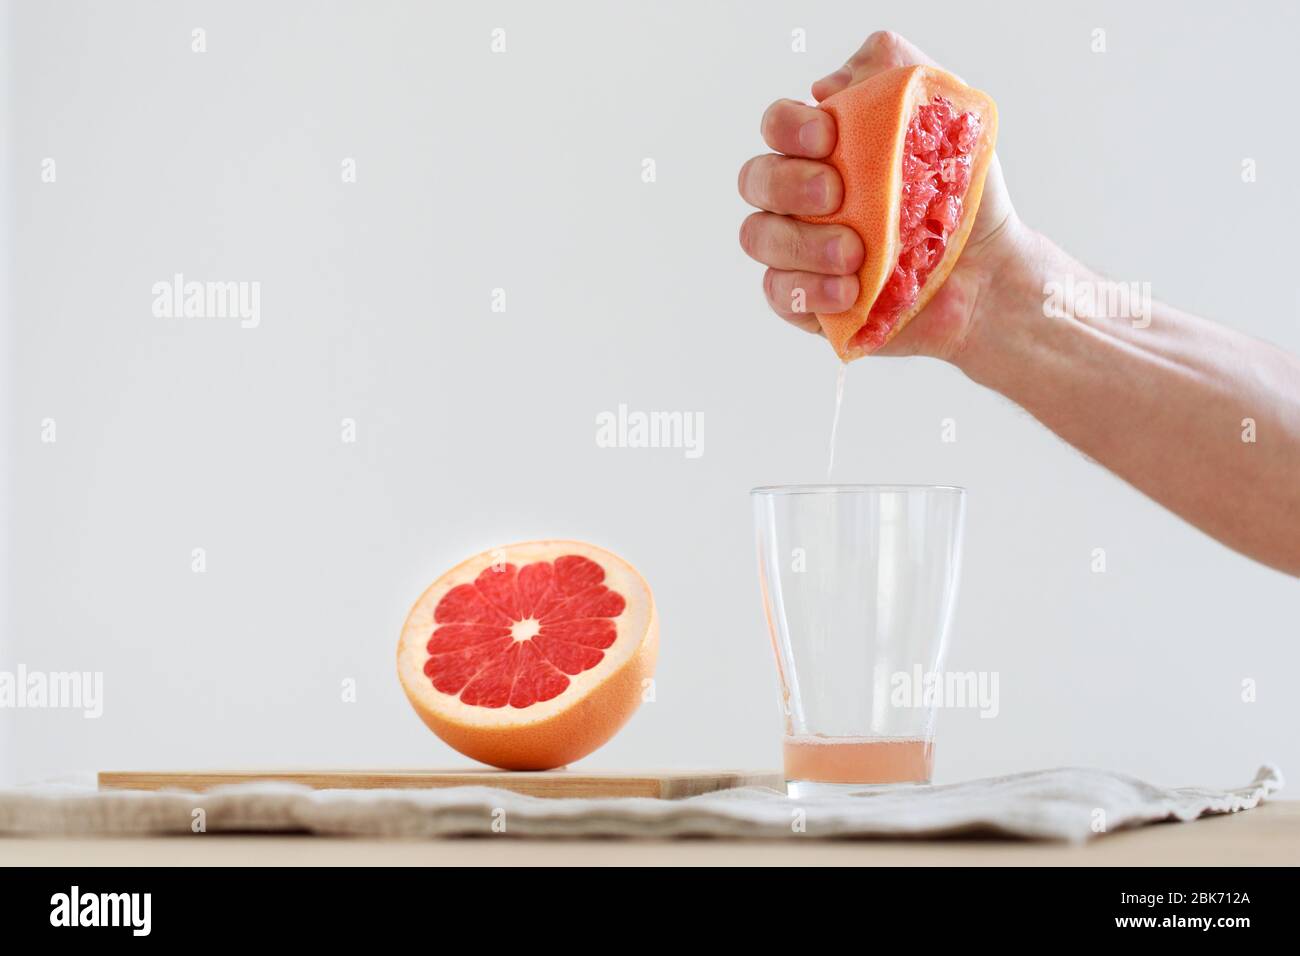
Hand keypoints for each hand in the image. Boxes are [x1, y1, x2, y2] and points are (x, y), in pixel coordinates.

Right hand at [738, 31, 1019, 361]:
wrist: (988, 272)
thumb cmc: (961, 197)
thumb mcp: (944, 115)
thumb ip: (893, 71)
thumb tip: (827, 86)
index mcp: (826, 151)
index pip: (778, 125)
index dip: (789, 126)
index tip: (829, 136)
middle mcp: (802, 199)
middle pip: (755, 179)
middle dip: (789, 183)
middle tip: (836, 195)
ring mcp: (800, 250)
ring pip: (757, 237)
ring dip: (801, 242)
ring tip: (854, 254)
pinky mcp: (806, 301)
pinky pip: (778, 293)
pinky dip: (808, 290)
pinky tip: (849, 290)